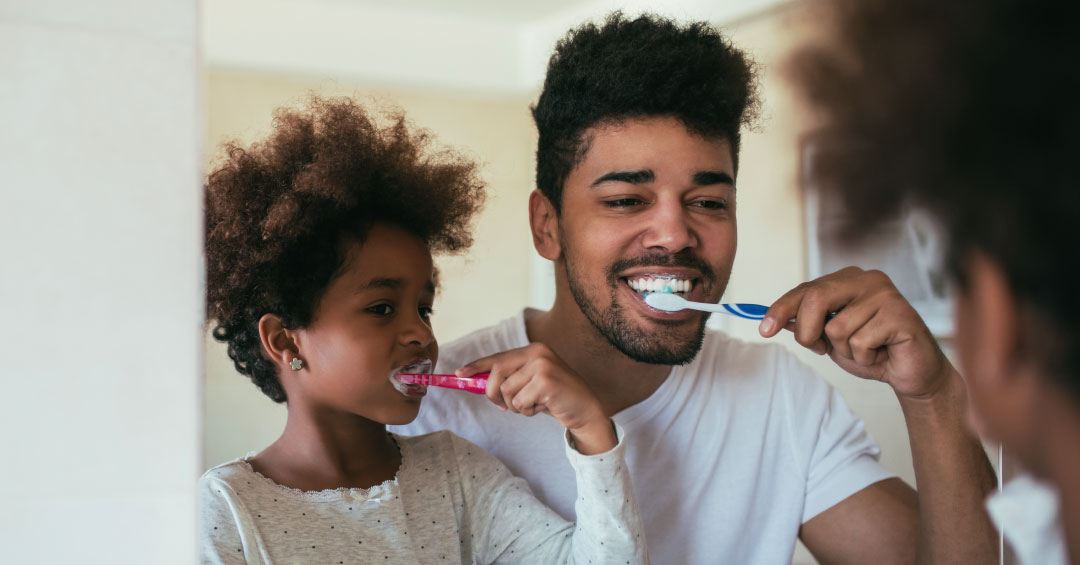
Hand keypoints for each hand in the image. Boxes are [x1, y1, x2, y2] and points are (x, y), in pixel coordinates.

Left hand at [456, 343, 615, 453]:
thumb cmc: (555, 398)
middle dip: (493, 394)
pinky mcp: (546, 381)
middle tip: (503, 407)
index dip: (476, 366)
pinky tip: (542, 408)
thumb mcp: (531, 384)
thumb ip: (510, 379)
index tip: (459, 374)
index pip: (498, 357)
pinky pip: (519, 402)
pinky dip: (527, 411)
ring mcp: (542, 365)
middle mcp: (537, 353)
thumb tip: (478, 383)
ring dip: (516, 406)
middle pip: (497, 373)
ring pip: (507, 391)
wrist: (585, 410)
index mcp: (533, 350)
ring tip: (533, 405)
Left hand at [759, 267, 950, 398]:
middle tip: (821, 349)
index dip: (781, 309)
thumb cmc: (872, 352)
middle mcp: (866, 279)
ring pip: (837, 327)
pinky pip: (860, 342)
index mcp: (846, 280)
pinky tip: (881, 352)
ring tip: (867, 350)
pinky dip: (864, 358)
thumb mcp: (831, 339)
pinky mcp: (900, 314)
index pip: (805, 289)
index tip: (764, 330)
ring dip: (845, 351)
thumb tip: (776, 319)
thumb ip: (807, 325)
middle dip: (808, 332)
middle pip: (816, 299)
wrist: (911, 372)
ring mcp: (885, 294)